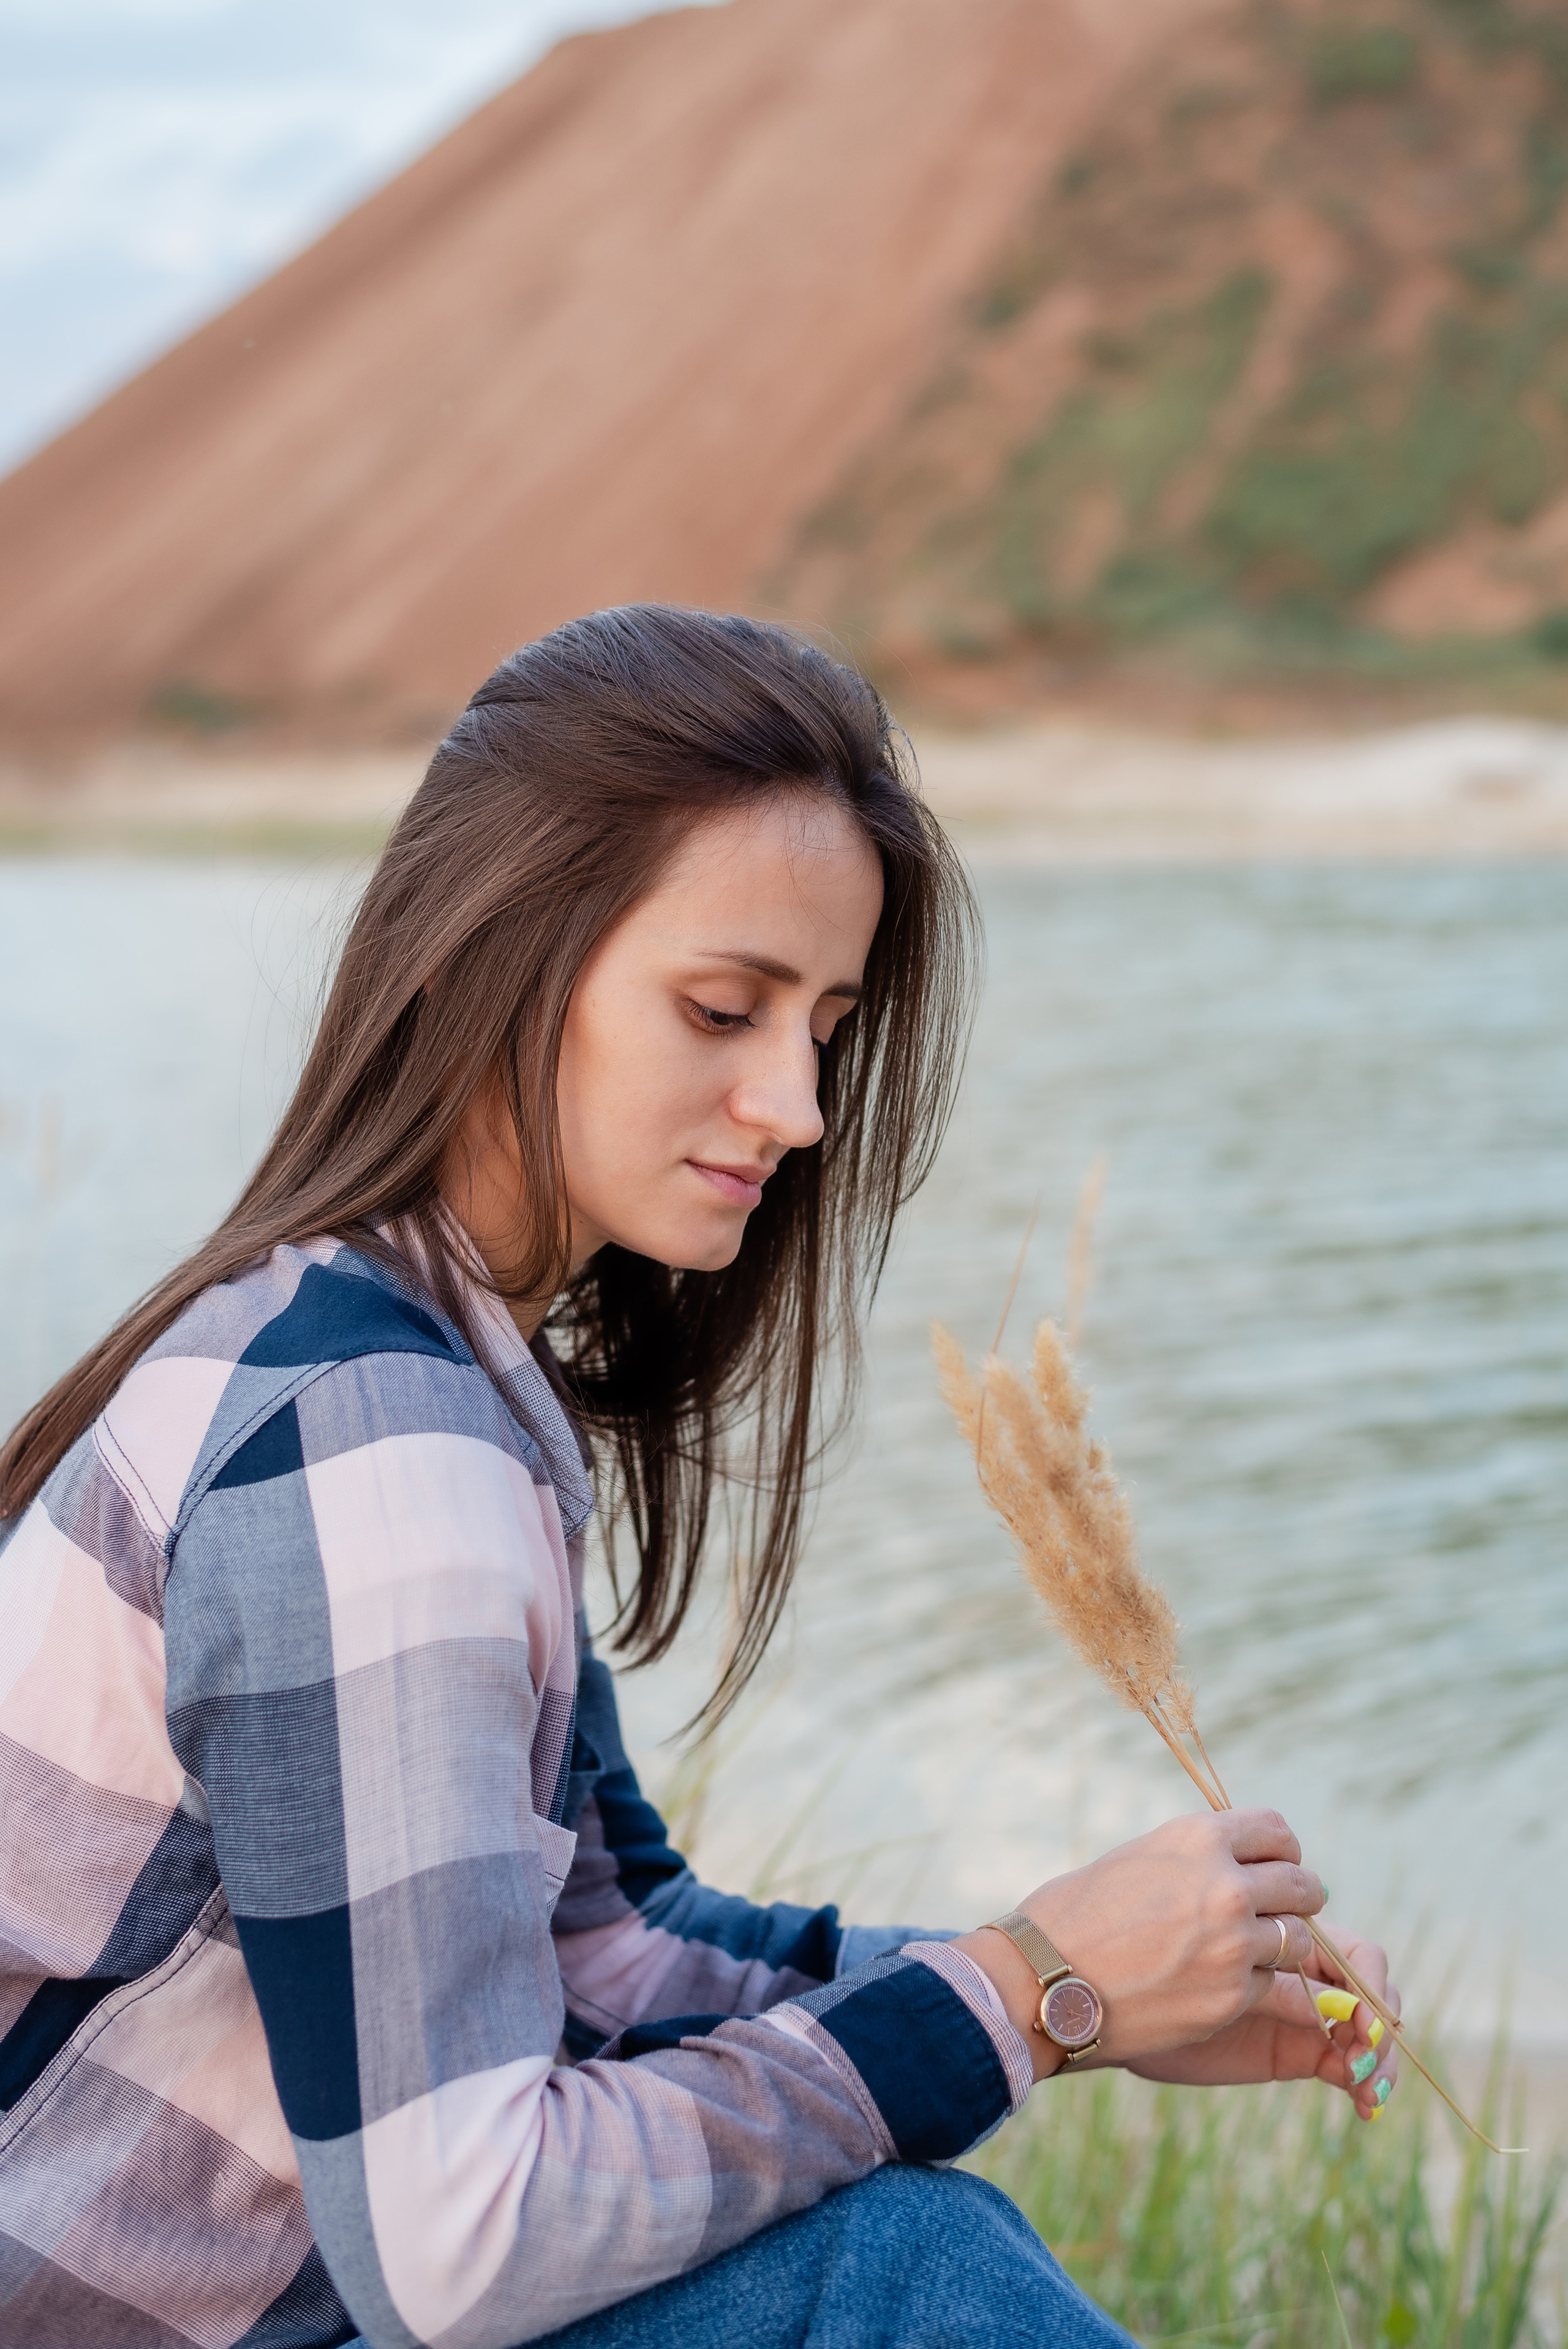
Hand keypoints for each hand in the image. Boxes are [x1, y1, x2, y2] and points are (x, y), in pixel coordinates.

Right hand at [955, 1808, 1327, 2084]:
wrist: (1045, 1978)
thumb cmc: (1079, 1913)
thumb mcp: (1142, 1858)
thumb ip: (1199, 1858)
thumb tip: (1249, 1866)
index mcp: (1199, 1837)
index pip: (1278, 1832)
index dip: (1281, 1851)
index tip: (1274, 1867)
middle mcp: (1225, 1885)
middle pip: (1302, 1885)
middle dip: (1295, 1898)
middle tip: (1278, 1912)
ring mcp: (1233, 1945)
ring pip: (1298, 1939)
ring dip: (1280, 1945)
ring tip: (1247, 1951)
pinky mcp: (1231, 1998)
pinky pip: (1271, 1985)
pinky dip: (1252, 1985)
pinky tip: (1217, 1983)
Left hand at [1130, 1923, 1400, 2121]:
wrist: (1100, 2006)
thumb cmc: (1141, 1975)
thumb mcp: (1208, 1979)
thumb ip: (1271, 1988)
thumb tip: (1334, 2006)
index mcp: (1278, 1927)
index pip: (1349, 1948)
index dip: (1368, 1982)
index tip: (1365, 2020)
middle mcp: (1296, 1965)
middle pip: (1367, 1984)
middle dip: (1380, 2021)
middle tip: (1368, 2056)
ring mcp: (1299, 2008)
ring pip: (1364, 2025)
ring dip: (1379, 2055)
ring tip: (1369, 2086)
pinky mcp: (1294, 2049)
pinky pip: (1344, 2061)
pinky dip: (1364, 2081)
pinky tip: (1365, 2102)